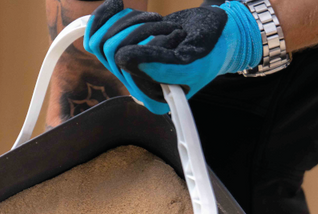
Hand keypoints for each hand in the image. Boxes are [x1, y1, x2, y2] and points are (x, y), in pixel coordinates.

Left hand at [84, 0, 262, 113]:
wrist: (218, 34)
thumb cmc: (210, 49)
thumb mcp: (190, 60)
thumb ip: (159, 65)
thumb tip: (123, 58)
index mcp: (152, 99)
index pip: (123, 65)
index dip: (142, 41)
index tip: (174, 35)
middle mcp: (136, 86)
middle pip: (109, 50)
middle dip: (139, 28)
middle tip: (167, 27)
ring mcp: (128, 69)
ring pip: (103, 40)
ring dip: (131, 21)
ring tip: (158, 23)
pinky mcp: (124, 51)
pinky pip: (99, 33)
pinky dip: (110, 14)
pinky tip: (119, 4)